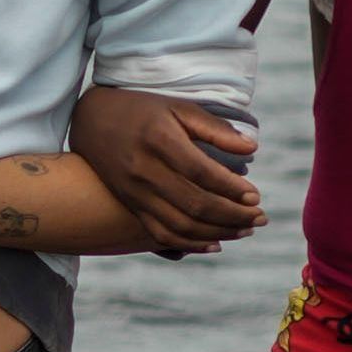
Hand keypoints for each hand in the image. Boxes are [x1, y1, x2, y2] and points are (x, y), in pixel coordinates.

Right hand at [71, 87, 262, 253]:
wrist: (91, 122)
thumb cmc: (142, 110)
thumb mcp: (177, 107)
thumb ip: (214, 128)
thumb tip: (252, 149)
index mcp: (159, 140)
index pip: (202, 173)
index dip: (232, 188)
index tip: (256, 194)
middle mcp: (145, 171)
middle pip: (195, 204)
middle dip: (233, 215)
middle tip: (260, 217)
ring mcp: (135, 193)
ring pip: (181, 224)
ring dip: (218, 232)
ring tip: (245, 229)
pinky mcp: (131, 206)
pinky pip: (161, 234)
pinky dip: (191, 244)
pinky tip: (215, 244)